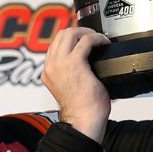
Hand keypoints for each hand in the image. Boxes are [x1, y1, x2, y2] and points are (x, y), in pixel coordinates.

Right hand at [42, 26, 110, 142]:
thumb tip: (89, 62)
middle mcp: (51, 66)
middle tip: (92, 36)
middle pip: (61, 34)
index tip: (84, 40)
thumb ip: (73, 73)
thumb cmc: (82, 110)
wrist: (83, 120)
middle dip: (79, 31)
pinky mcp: (74, 63)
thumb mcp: (71, 87)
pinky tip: (104, 43)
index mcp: (48, 72)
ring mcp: (60, 63)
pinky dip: (97, 38)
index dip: (72, 38)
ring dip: (86, 32)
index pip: (56, 45)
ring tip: (98, 38)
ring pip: (69, 33)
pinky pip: (86, 40)